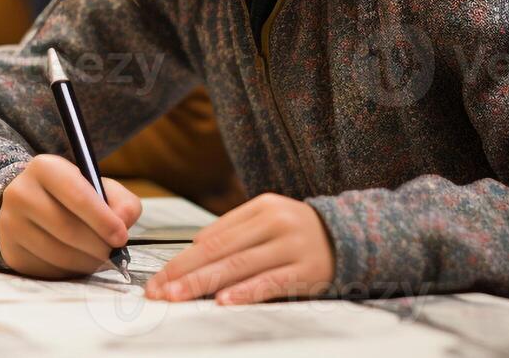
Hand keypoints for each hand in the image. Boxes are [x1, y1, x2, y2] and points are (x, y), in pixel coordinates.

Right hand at [0, 154, 142, 278]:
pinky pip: (46, 269)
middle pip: (67, 228)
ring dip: (86, 261)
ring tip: (98, 257)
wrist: (30, 205)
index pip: (76, 194)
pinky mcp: (10, 251)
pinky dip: (69, 270)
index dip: (102, 219)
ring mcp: (10, 223)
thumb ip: (121, 201)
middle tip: (113, 253)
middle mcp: (20, 192)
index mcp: (45, 168)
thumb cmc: (72, 196)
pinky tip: (76, 260)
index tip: (121, 237)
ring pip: (57, 253)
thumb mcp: (98, 187)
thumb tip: (124, 221)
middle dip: (98, 246)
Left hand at [144, 193, 334, 304]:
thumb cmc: (298, 232)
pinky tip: (224, 300)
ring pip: (239, 266)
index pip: (212, 236)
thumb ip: (234, 231)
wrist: (349, 237)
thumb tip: (194, 248)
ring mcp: (292, 246)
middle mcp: (276, 223)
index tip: (160, 277)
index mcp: (261, 207)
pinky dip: (245, 292)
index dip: (182, 258)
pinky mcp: (307, 270)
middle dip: (184, 273)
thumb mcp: (268, 220)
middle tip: (159, 290)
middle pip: (220, 251)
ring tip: (179, 296)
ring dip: (204, 283)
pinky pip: (270, 283)